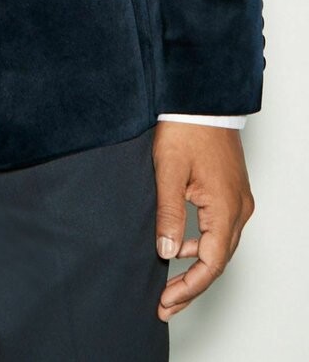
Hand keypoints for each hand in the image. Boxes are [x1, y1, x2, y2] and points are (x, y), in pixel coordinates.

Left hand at [152, 122, 254, 320]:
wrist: (200, 98)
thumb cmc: (186, 128)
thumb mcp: (168, 171)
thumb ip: (168, 214)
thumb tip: (167, 252)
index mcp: (226, 208)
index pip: (210, 263)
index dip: (188, 287)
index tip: (166, 302)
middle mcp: (239, 208)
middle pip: (219, 261)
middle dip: (192, 286)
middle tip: (166, 305)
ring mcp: (238, 200)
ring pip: (221, 246)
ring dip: (197, 266)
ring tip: (171, 284)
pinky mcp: (231, 191)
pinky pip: (220, 228)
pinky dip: (203, 244)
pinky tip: (182, 245)